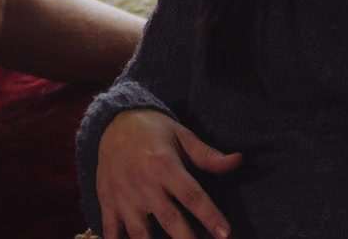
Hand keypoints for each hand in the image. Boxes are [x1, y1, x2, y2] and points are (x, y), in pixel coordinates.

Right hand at [96, 109, 241, 238]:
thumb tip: (239, 161)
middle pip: (170, 219)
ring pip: (140, 232)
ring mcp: (124, 196)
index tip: (225, 234)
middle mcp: (144, 183)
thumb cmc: (153, 130)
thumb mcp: (182, 135)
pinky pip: (110, 230)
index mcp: (164, 164)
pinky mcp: (108, 202)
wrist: (112, 121)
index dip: (210, 216)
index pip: (192, 195)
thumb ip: (209, 155)